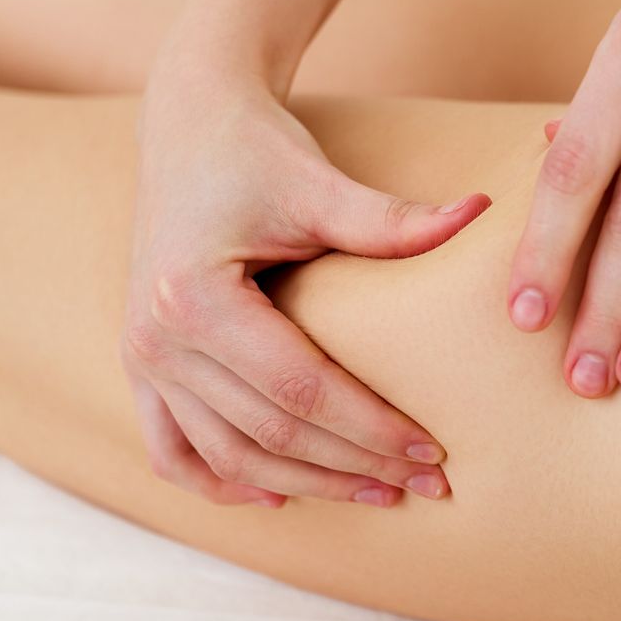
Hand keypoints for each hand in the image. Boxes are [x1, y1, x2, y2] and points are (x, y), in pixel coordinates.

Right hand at [124, 48, 487, 505]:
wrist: (190, 123)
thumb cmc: (257, 150)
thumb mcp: (318, 182)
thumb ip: (391, 218)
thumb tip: (479, 213)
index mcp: (193, 297)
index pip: (300, 390)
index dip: (370, 427)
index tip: (433, 450)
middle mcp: (156, 338)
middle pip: (267, 434)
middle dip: (354, 465)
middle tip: (429, 485)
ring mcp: (141, 357)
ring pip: (227, 456)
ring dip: (306, 485)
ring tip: (378, 494)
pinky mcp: (141, 362)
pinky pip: (174, 450)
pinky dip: (222, 483)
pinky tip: (280, 497)